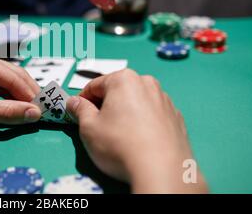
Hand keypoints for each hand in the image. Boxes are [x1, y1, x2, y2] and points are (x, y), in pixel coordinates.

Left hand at [0, 46, 40, 133]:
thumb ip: (7, 112)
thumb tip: (35, 114)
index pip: (14, 76)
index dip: (31, 94)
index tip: (45, 110)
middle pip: (13, 77)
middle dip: (28, 95)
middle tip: (43, 112)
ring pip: (6, 84)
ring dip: (19, 99)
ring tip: (32, 114)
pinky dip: (7, 101)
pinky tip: (16, 110)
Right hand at [66, 69, 207, 192]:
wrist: (161, 170)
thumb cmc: (120, 145)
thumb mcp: (89, 127)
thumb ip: (79, 110)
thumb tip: (74, 102)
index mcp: (123, 79)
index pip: (95, 85)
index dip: (83, 99)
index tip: (77, 112)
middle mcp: (147, 83)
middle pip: (118, 91)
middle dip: (106, 105)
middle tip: (98, 125)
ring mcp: (165, 100)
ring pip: (137, 102)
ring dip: (126, 113)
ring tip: (120, 136)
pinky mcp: (177, 118)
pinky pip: (153, 115)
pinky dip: (144, 123)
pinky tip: (139, 141)